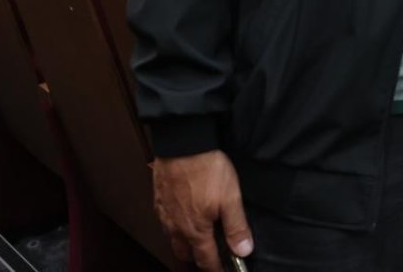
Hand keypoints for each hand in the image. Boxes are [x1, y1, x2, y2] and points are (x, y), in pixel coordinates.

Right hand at [152, 151, 252, 271]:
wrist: (182, 144)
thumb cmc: (206, 169)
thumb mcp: (230, 198)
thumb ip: (236, 226)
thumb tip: (243, 250)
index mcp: (196, 230)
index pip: (206, 259)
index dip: (215, 269)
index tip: (222, 271)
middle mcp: (177, 227)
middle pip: (185, 253)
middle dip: (197, 259)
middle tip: (209, 259)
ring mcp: (165, 214)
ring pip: (173, 239)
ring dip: (184, 245)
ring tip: (195, 242)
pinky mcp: (159, 200)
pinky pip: (165, 223)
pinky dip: (174, 228)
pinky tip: (181, 219)